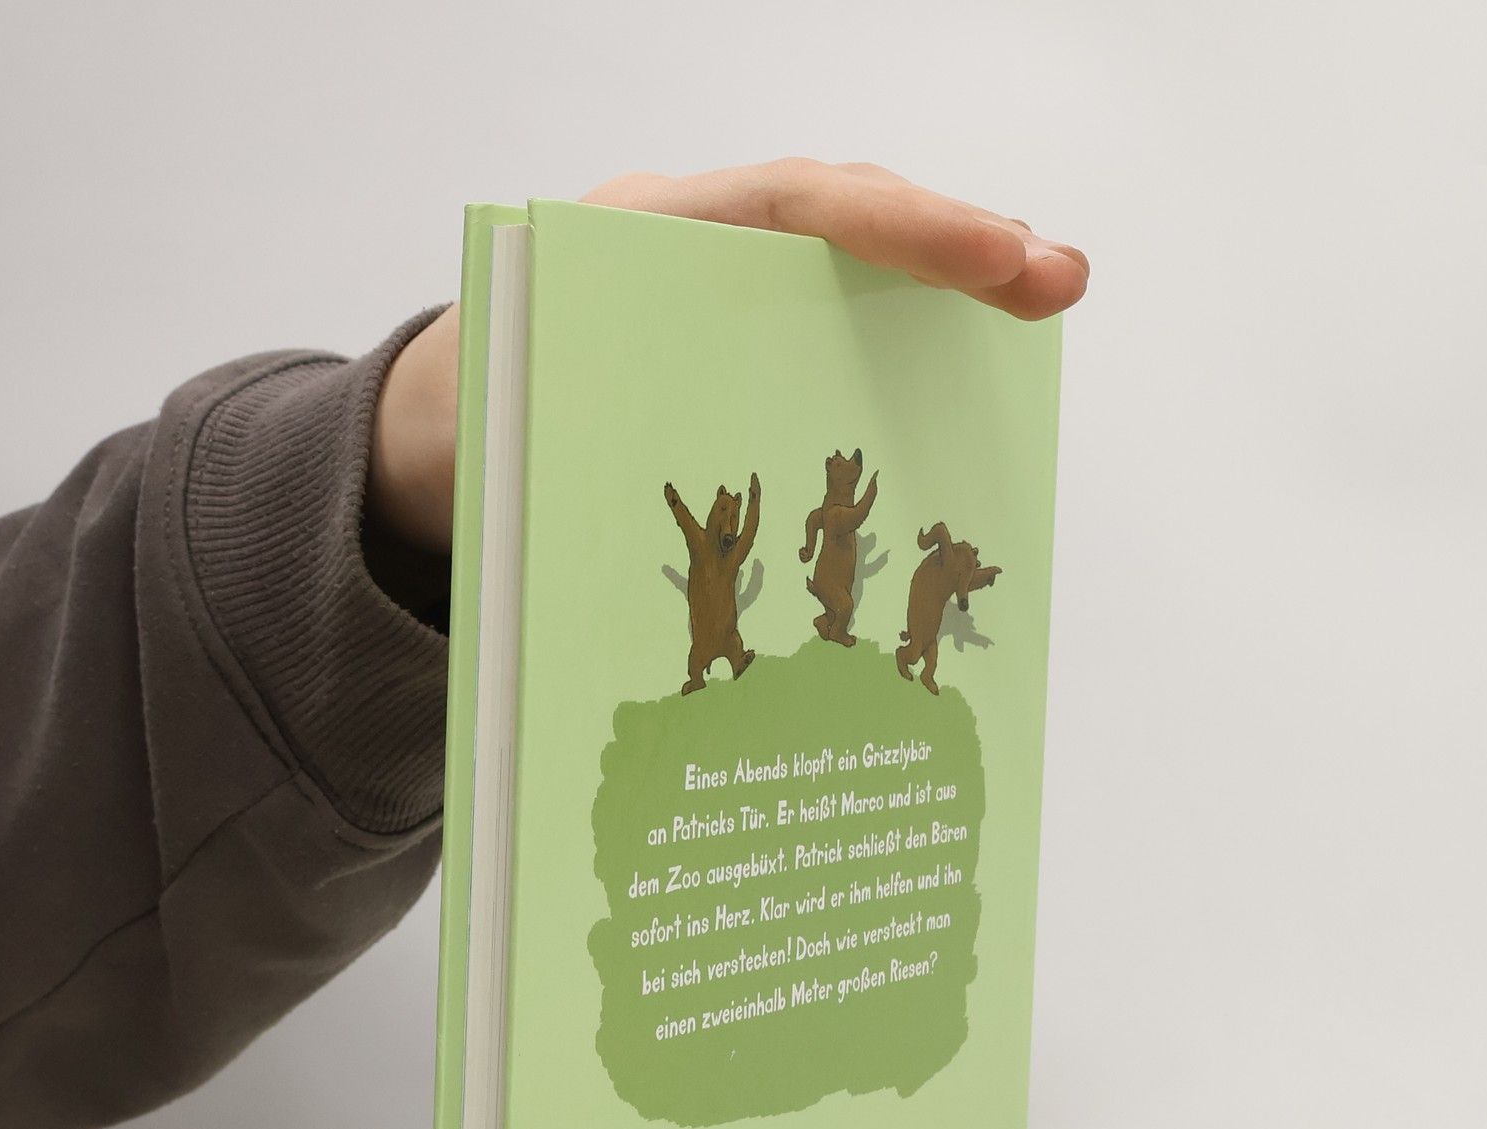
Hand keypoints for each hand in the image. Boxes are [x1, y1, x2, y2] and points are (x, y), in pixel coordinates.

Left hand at [369, 160, 1089, 552]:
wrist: (431, 428)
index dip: (899, 227)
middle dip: (953, 245)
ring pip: (844, 267)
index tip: (994, 255)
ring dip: (945, 286)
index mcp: (631, 246)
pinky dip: (901, 336)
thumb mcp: (519, 442)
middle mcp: (688, 246)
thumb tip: (703, 567)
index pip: (789, 203)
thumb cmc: (479, 437)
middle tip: (1055, 280)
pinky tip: (969, 367)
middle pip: (838, 220)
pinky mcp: (736, 332)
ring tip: (1040, 299)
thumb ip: (601, 470)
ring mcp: (718, 284)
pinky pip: (827, 320)